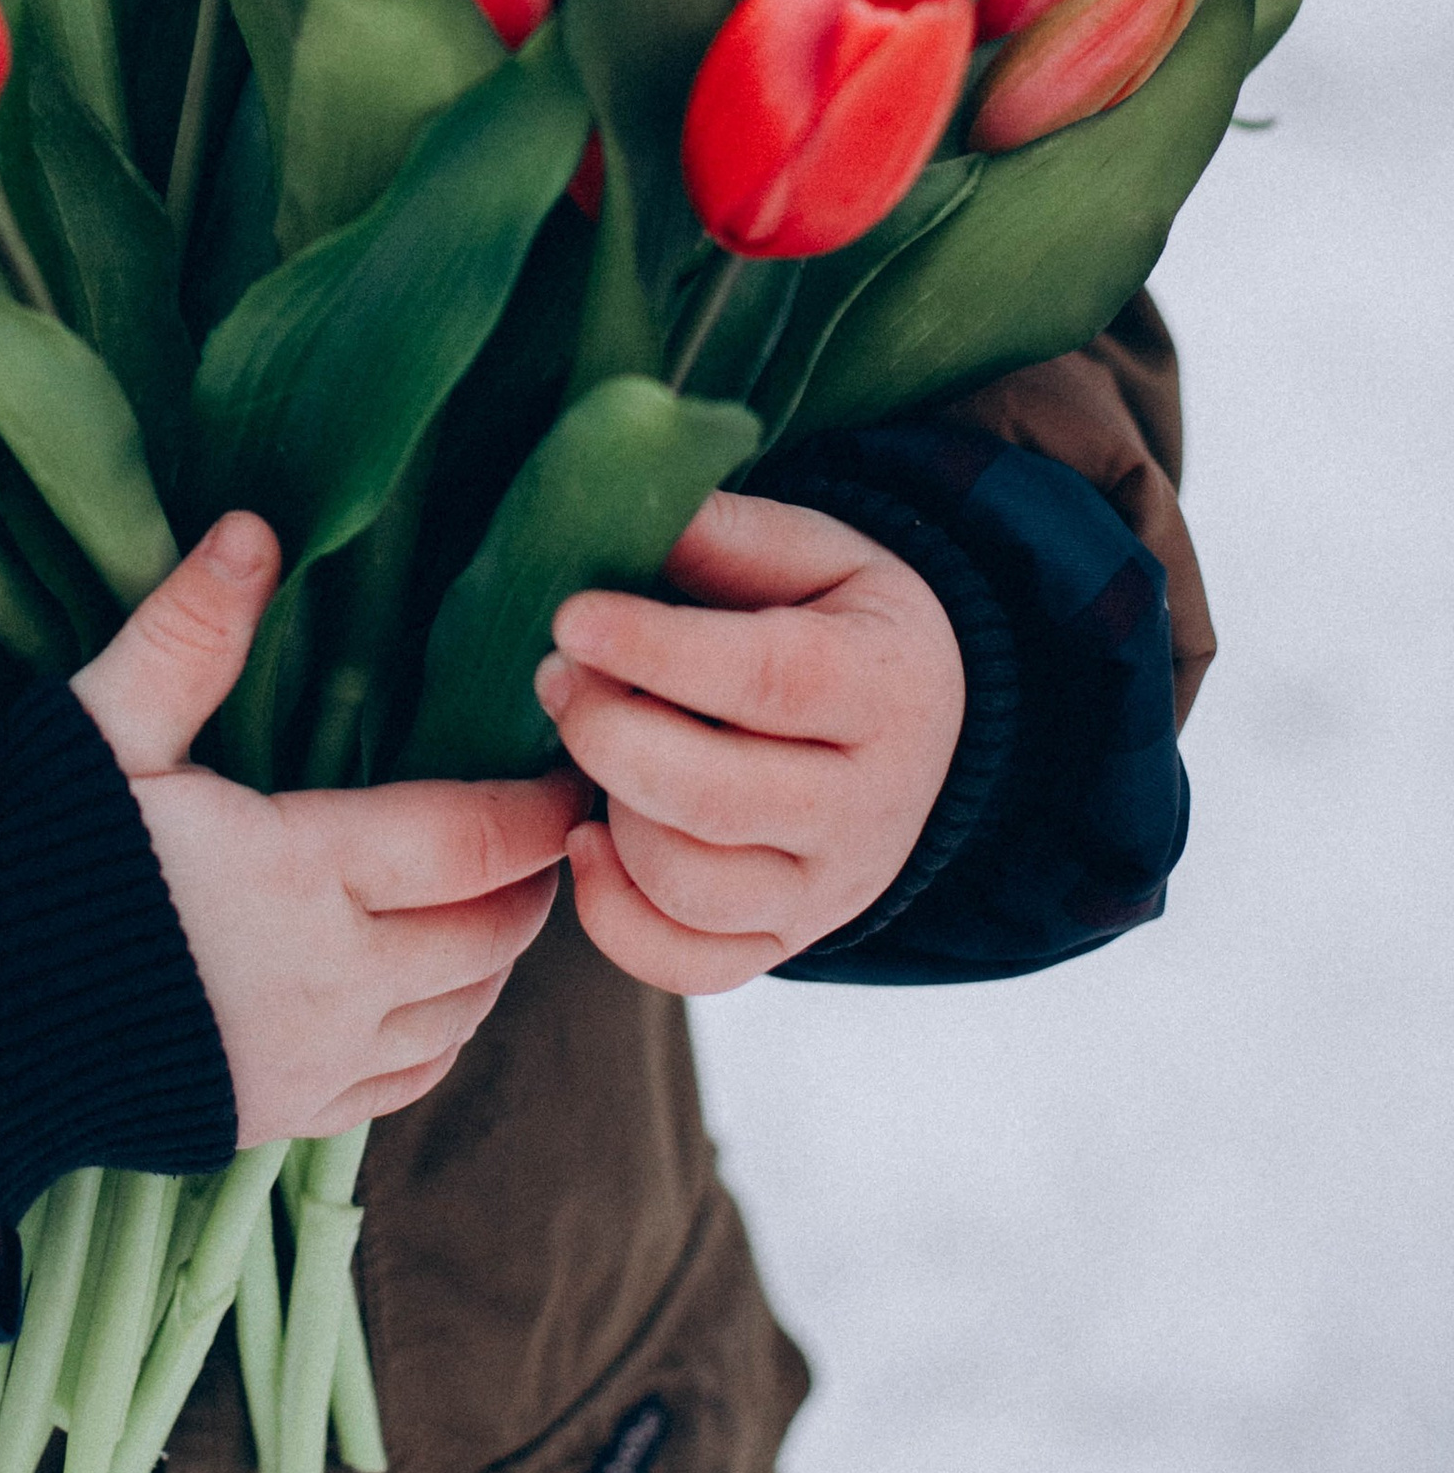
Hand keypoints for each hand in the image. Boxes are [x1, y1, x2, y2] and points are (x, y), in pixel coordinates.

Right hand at [74, 515, 580, 1143]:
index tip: (567, 769)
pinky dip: (447, 1028)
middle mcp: (330, 981)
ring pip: (464, 1013)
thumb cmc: (30, 858)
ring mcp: (311, 1062)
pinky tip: (434, 987)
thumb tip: (255, 528)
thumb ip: (188, 635)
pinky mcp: (280, 1114)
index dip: (536, 807)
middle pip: (490, 934)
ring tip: (495, 893)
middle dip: (532, 879)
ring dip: (495, 955)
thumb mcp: (103, 731)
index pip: (474, 843)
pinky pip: (410, 1078)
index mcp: (300, 875)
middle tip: (544, 824)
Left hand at [539, 490, 962, 995]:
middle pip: (716, 798)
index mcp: (885, 688)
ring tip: (585, 748)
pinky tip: (587, 836)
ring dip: (609, 816)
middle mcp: (868, 806)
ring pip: (690, 885)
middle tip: (552, 677)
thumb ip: (728, 536)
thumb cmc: (840, 620)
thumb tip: (624, 508)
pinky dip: (613, 914)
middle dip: (607, 736)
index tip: (570, 617)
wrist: (920, 726)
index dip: (657, 653)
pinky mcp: (785, 941)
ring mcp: (828, 889)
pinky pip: (685, 964)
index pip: (767, 681)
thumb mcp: (815, 553)